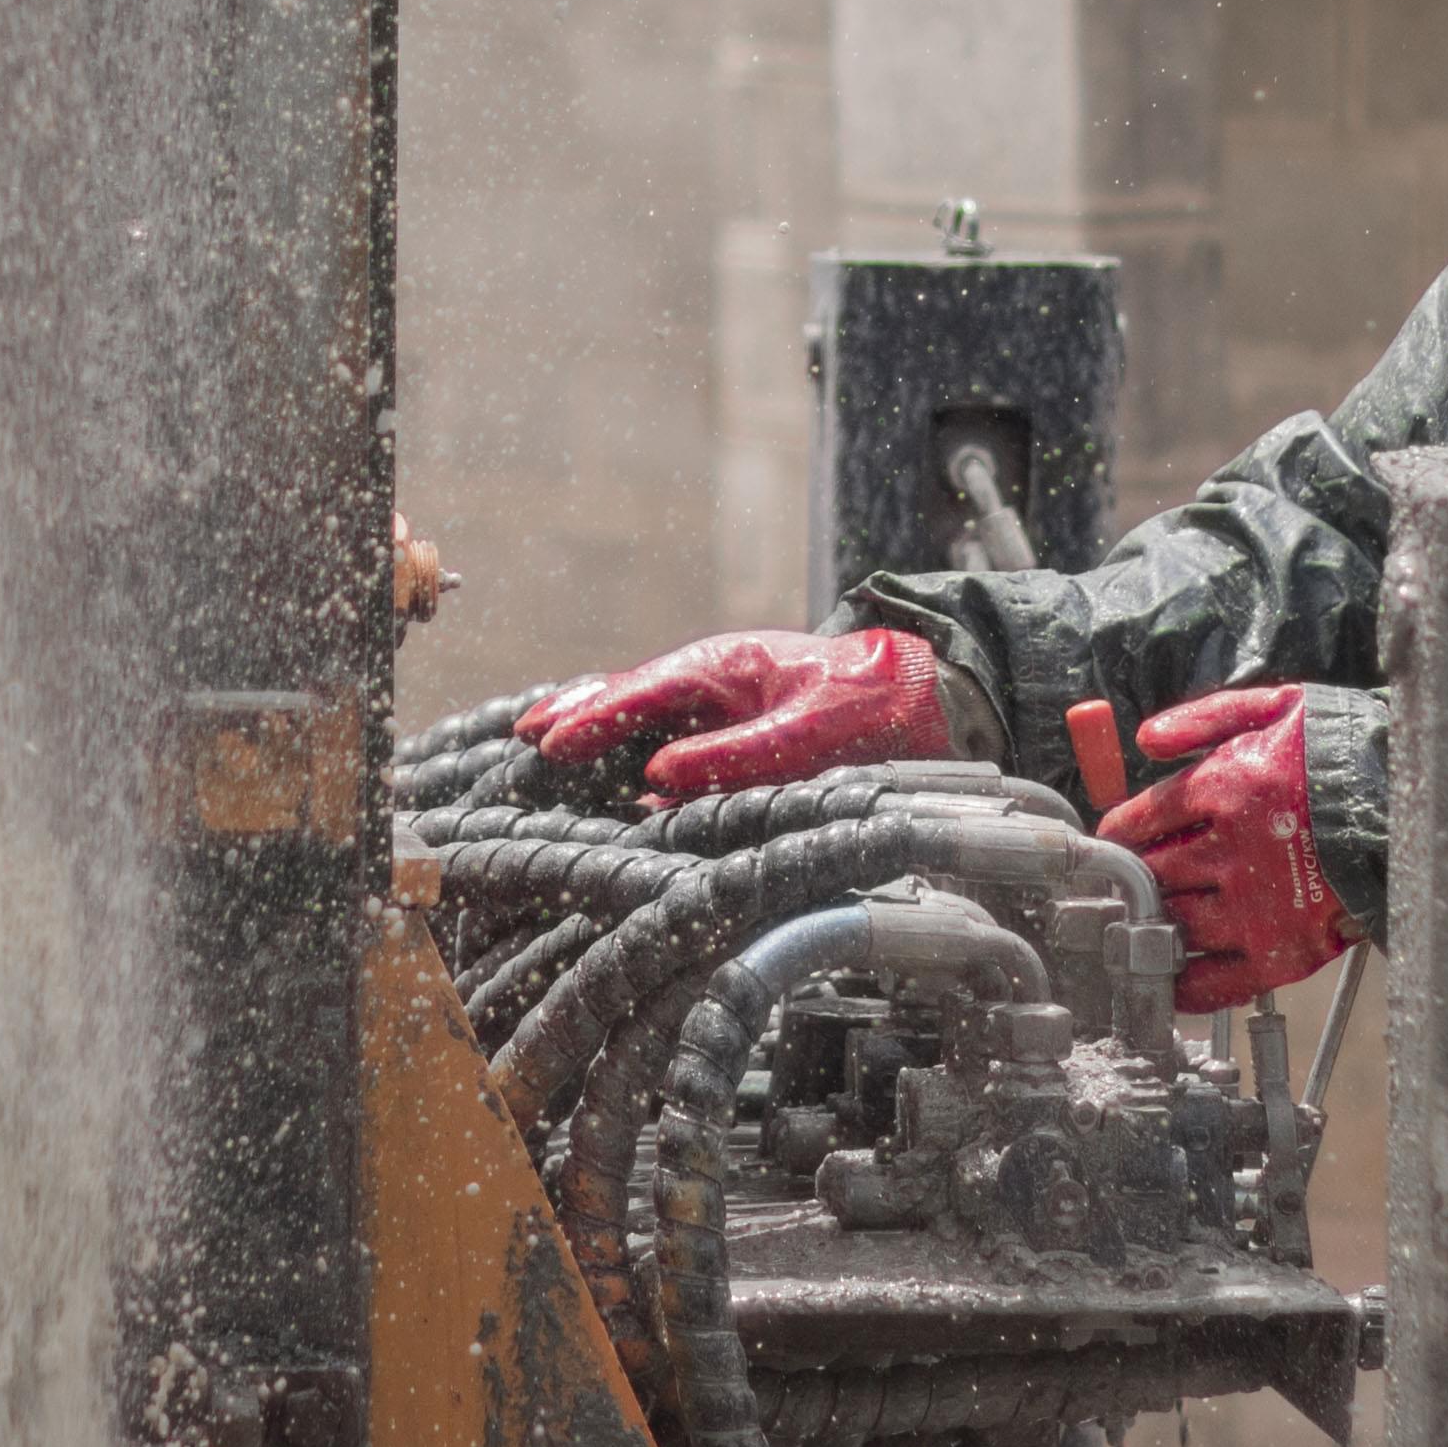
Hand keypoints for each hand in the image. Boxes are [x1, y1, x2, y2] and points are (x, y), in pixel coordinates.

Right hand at [520, 628, 949, 799]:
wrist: (926, 698)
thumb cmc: (871, 708)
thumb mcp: (808, 736)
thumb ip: (734, 756)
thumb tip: (655, 780)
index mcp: (723, 666)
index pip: (638, 694)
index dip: (588, 720)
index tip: (543, 742)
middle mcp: (713, 678)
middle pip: (627, 696)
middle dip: (575, 713)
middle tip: (522, 734)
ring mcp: (724, 699)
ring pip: (645, 715)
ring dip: (598, 731)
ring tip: (545, 745)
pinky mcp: (738, 724)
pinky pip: (673, 735)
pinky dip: (635, 749)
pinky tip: (616, 773)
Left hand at [1098, 685, 1352, 1012]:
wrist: (1419, 805)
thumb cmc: (1345, 753)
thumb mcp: (1278, 708)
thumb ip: (1205, 717)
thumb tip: (1144, 738)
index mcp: (1226, 786)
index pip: (1140, 819)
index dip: (1118, 833)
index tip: (1114, 842)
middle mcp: (1233, 850)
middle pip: (1151, 874)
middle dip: (1132, 877)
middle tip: (1123, 884)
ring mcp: (1256, 906)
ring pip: (1174, 924)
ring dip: (1153, 924)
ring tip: (1144, 922)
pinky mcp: (1282, 951)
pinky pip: (1214, 981)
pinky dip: (1184, 986)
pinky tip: (1169, 978)